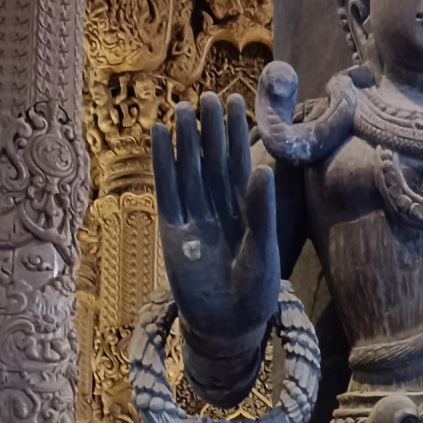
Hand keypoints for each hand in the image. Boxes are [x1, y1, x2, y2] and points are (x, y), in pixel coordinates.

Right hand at [151, 93, 278, 358]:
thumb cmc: (253, 292)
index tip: (236, 102)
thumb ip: (260, 212)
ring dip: (185, 140)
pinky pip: (167, 190)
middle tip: (207, 96)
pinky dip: (162, 164)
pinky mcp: (172, 228)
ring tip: (181, 107)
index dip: (237, 135)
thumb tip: (262, 169)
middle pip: (214, 161)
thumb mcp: (263, 251)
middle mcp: (221, 208)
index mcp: (248, 210)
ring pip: (189, 170)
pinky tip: (159, 136)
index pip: (242, 164)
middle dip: (210, 130)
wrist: (226, 326)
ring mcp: (195, 216)